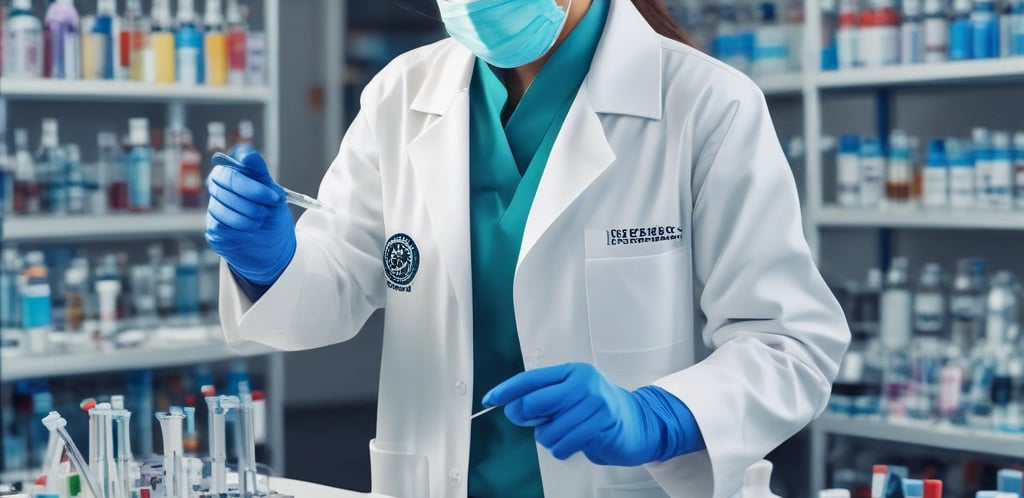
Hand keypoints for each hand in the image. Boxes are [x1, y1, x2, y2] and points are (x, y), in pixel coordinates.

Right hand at [205, 146, 295, 284]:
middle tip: (269, 206)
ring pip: (221, 203)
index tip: (270, 191)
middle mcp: (221, 185)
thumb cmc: (272, 216)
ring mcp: (215, 206)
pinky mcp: (213, 228)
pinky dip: (240, 229)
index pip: (235, 159)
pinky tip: (251, 232)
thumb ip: (261, 174)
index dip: (251, 172)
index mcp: (237, 171)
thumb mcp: (273, 194)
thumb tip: (248, 156)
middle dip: (252, 194)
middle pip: (225, 178)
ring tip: (261, 220)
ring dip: (247, 214)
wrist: (274, 248)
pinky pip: (220, 224)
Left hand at [483, 363, 703, 465]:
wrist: (640, 423)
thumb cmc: (600, 410)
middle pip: (534, 403)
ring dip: (551, 439)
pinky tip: (577, 441)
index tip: (490, 399)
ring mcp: (593, 402)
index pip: (531, 379)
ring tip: (568, 433)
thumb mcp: (572, 395)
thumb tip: (513, 408)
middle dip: (527, 418)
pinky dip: (563, 449)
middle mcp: (582, 383)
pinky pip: (563, 445)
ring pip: (547, 430)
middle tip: (538, 423)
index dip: (507, 390)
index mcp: (572, 371)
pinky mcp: (601, 424)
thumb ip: (545, 398)